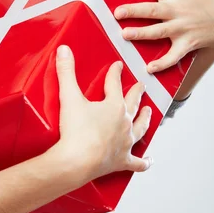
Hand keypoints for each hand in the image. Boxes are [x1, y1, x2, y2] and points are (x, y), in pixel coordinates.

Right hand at [49, 47, 152, 185]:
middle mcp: (124, 123)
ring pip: (140, 129)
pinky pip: (138, 162)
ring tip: (148, 112)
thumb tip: (64, 50)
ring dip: (145, 119)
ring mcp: (125, 143)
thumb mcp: (69, 97)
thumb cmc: (75, 131)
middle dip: (136, 93)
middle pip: (133, 104)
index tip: (118, 66)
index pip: (115, 84)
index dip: (115, 73)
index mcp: (114, 106)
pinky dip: (144, 162)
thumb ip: (66, 72)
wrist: (76, 160)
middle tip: (141, 86)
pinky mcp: (122, 161)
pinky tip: (149, 160)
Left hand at [114, 0, 213, 72]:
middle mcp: (177, 10)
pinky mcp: (186, 43)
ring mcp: (182, 28)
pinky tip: (149, 68)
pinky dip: (162, 63)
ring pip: (159, 32)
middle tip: (117, 12)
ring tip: (125, 34)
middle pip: (152, 9)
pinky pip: (173, 56)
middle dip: (134, 10)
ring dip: (141, 34)